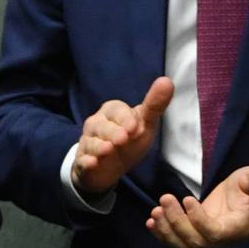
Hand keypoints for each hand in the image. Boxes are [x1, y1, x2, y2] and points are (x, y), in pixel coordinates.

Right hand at [74, 77, 172, 195]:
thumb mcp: (145, 124)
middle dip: (111, 132)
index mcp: (111, 112)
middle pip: (100, 125)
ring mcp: (88, 143)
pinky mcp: (83, 161)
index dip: (125, 118)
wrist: (110, 167)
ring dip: (98, 147)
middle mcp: (96, 125)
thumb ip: (154, 105)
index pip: (115, 109)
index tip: (135, 127)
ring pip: (90, 142)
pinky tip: (92, 163)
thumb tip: (167, 80)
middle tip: (123, 139)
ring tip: (108, 150)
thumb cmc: (129, 140)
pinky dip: (86, 162)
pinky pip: (82, 160)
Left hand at [148, 165, 248, 247]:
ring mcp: (208, 238)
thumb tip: (246, 182)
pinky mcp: (196, 232)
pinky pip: (178, 241)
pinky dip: (162, 234)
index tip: (187, 199)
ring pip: (184, 247)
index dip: (198, 220)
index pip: (214, 233)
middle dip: (177, 222)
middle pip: (196, 242)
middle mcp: (223, 239)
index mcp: (238, 228)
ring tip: (155, 211)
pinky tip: (151, 221)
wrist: (248, 193)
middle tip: (165, 199)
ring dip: (166, 231)